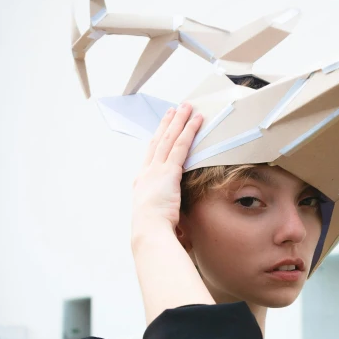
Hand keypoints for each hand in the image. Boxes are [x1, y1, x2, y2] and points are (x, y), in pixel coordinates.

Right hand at [131, 103, 202, 236]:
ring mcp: (156, 170)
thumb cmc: (153, 230)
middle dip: (167, 124)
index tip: (162, 128)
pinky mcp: (169, 172)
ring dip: (179, 120)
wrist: (148, 231)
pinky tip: (196, 120)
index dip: (157, 139)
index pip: (151, 155)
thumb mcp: (156, 216)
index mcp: (142, 183)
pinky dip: (189, 131)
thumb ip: (164, 211)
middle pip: (158, 141)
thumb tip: (176, 222)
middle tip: (174, 109)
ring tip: (186, 106)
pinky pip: (181, 146)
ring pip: (169, 139)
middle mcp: (147, 173)